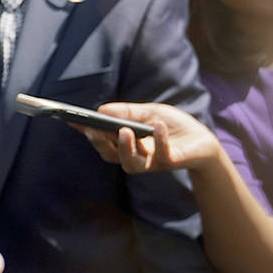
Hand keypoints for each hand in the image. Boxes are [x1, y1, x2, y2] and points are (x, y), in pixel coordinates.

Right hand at [75, 102, 221, 173]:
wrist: (203, 141)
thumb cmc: (173, 126)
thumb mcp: (149, 112)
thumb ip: (127, 111)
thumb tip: (101, 108)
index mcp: (124, 143)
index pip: (99, 139)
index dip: (84, 131)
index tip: (70, 119)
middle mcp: (133, 156)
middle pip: (109, 154)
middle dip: (99, 141)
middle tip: (93, 127)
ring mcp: (150, 163)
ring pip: (130, 164)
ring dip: (125, 148)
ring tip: (124, 131)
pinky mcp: (169, 163)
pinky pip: (161, 155)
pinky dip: (159, 140)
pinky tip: (157, 126)